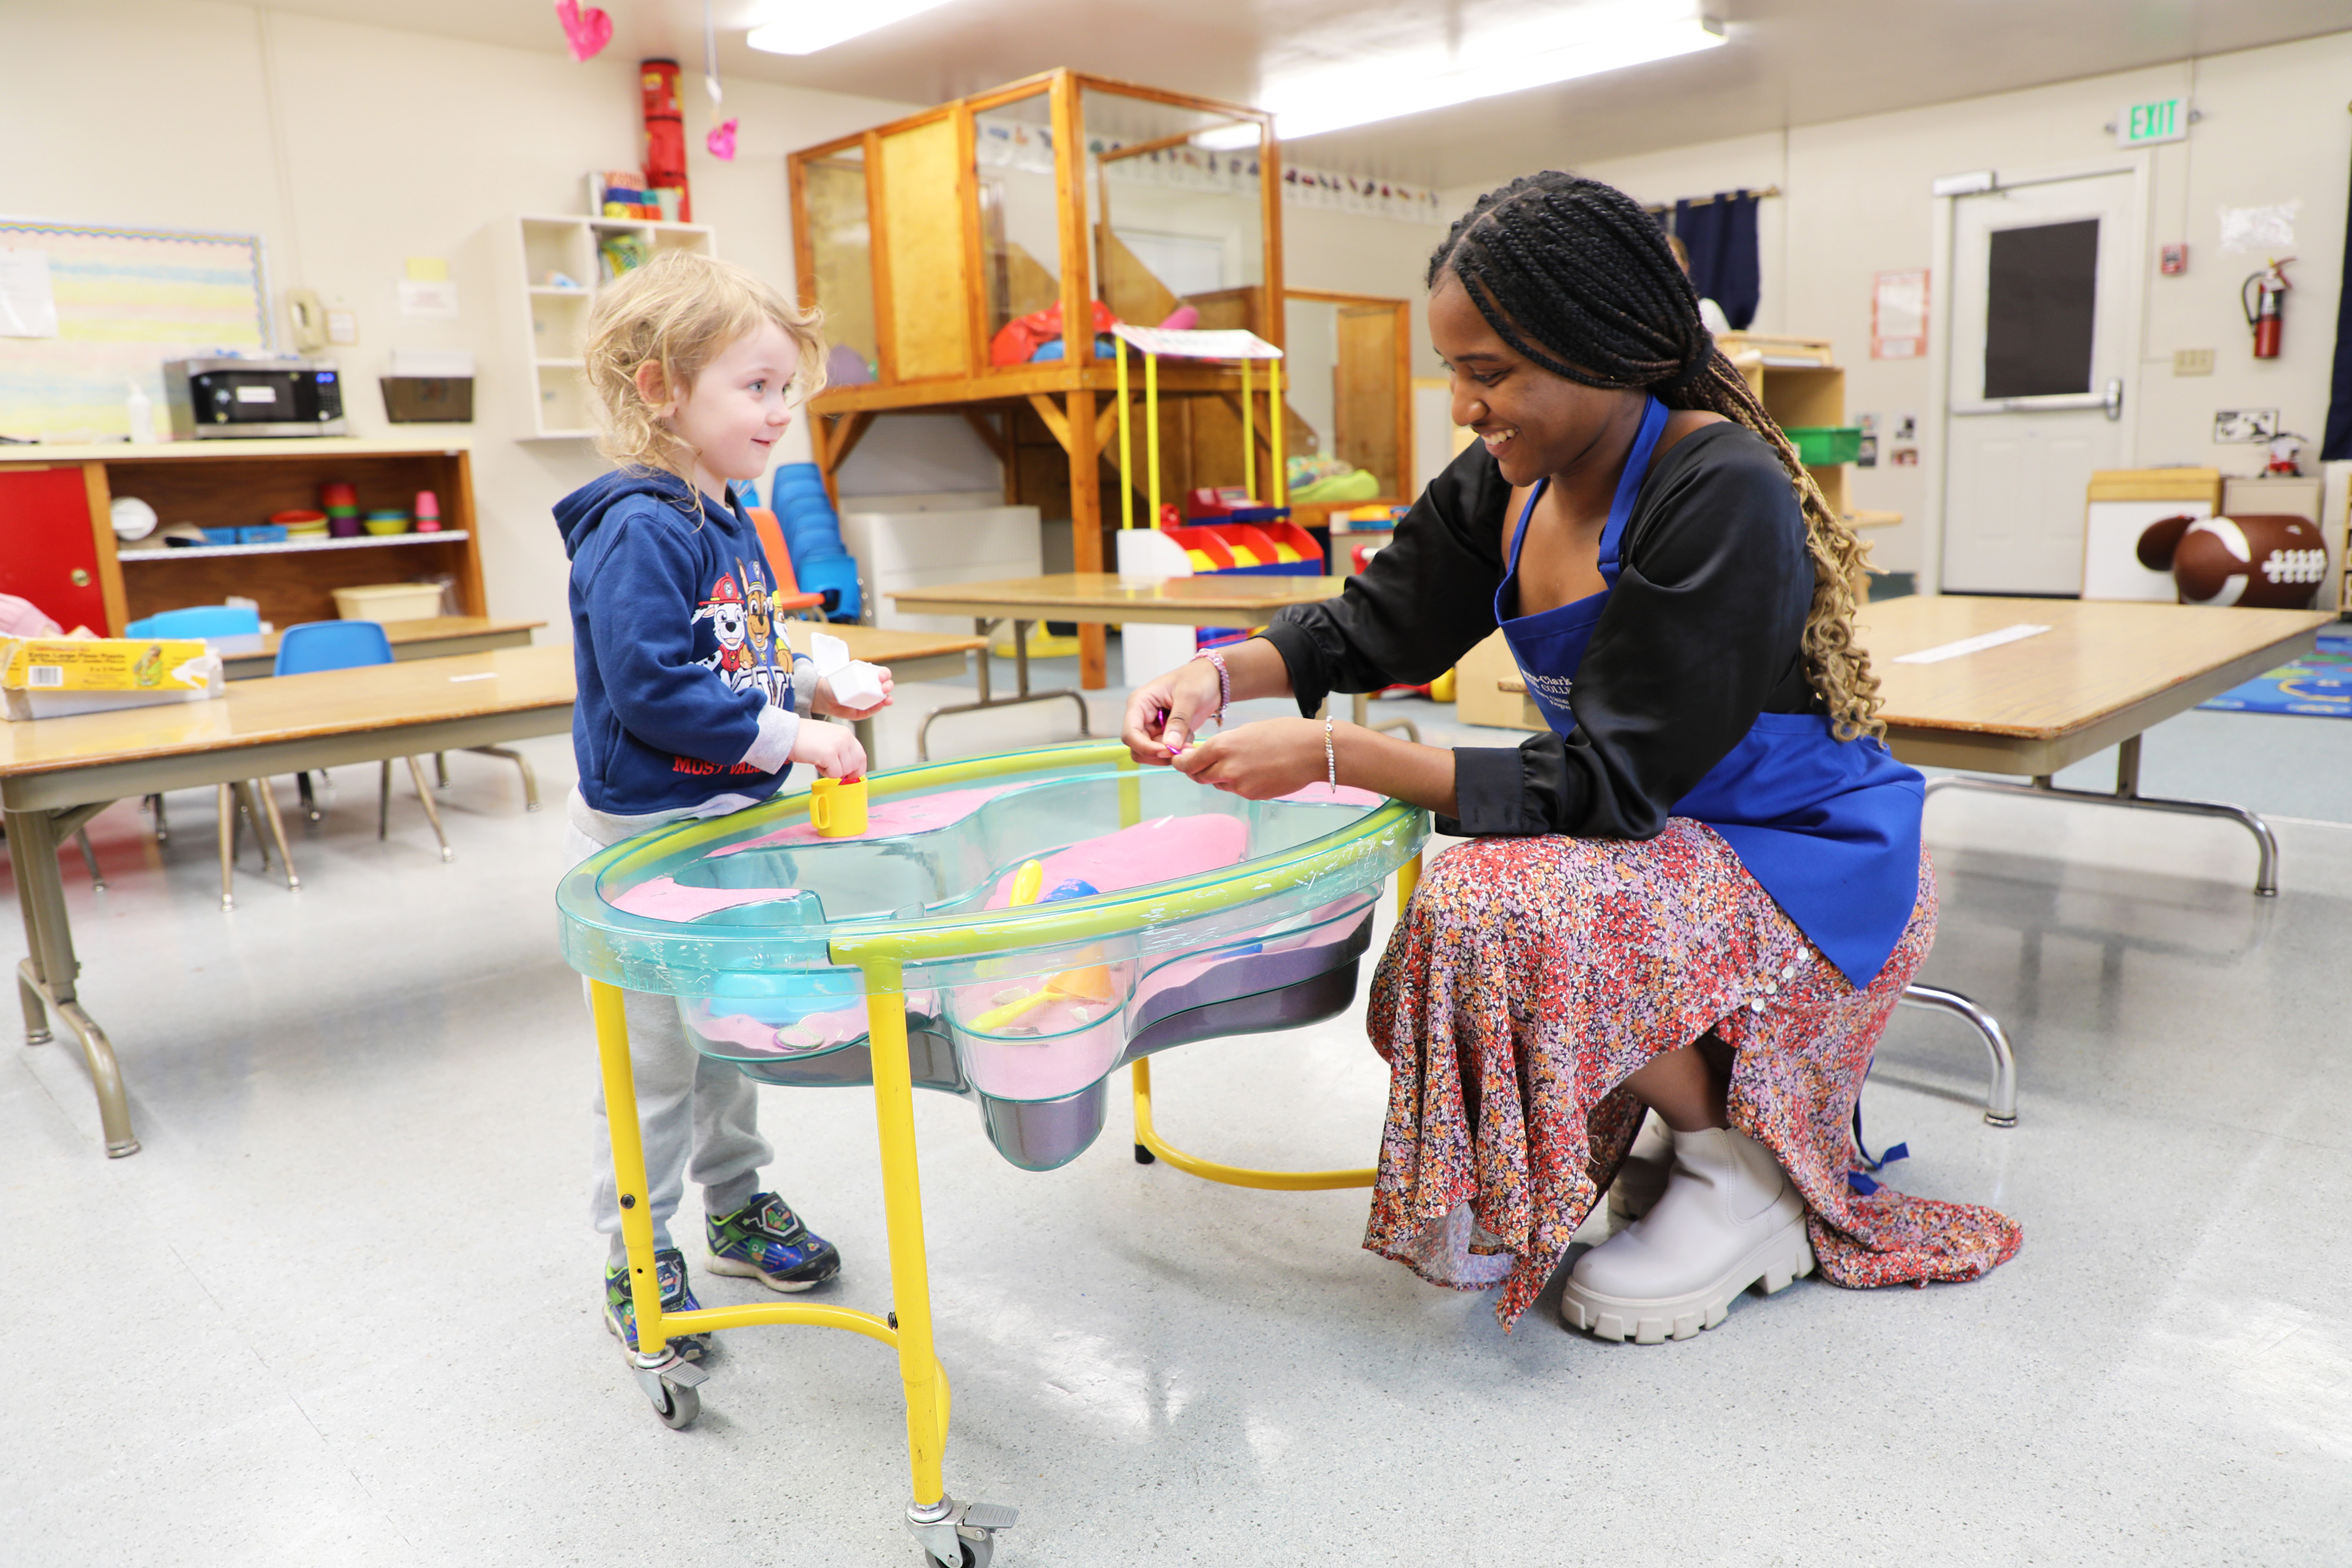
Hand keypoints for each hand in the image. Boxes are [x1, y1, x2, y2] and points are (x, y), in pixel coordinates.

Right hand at [790, 720, 866, 778]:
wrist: (787, 733)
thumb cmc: (804, 737)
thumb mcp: (829, 738)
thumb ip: (841, 749)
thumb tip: (850, 768)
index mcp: (846, 733)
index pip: (861, 756)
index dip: (857, 768)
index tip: (851, 775)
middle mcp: (845, 738)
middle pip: (855, 766)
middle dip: (842, 771)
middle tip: (828, 765)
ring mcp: (838, 746)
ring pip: (845, 771)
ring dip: (832, 771)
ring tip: (820, 760)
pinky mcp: (830, 754)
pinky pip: (835, 774)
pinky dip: (825, 772)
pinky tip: (817, 763)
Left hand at [815, 666, 892, 718]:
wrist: (825, 698)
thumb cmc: (833, 685)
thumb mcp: (837, 679)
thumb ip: (846, 680)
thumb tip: (854, 684)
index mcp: (867, 675)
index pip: (881, 672)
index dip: (884, 673)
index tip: (881, 676)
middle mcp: (871, 686)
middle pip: (885, 685)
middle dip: (888, 685)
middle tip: (885, 688)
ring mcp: (869, 699)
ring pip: (883, 698)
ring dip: (887, 699)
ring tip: (888, 700)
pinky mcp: (865, 710)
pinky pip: (874, 709)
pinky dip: (878, 707)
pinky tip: (881, 705)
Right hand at [1121, 655, 1223, 764]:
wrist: (1212, 679)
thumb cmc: (1197, 678)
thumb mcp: (1189, 696)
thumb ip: (1179, 721)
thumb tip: (1170, 746)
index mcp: (1140, 703)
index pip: (1130, 733)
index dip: (1144, 747)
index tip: (1167, 751)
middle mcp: (1142, 717)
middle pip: (1137, 748)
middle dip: (1158, 753)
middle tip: (1181, 750)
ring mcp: (1153, 727)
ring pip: (1151, 754)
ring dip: (1169, 754)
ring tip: (1188, 743)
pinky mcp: (1165, 735)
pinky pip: (1165, 752)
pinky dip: (1177, 751)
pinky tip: (1189, 738)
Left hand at [1169, 718, 1328, 800]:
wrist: (1313, 751)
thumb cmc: (1283, 733)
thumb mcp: (1246, 731)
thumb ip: (1224, 745)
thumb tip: (1210, 754)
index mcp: (1222, 747)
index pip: (1188, 763)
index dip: (1180, 763)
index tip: (1179, 760)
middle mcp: (1227, 769)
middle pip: (1198, 777)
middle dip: (1197, 771)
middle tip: (1201, 764)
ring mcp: (1240, 786)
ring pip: (1219, 784)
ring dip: (1220, 776)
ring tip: (1240, 762)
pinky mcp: (1253, 796)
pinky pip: (1237, 791)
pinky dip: (1239, 783)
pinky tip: (1256, 771)